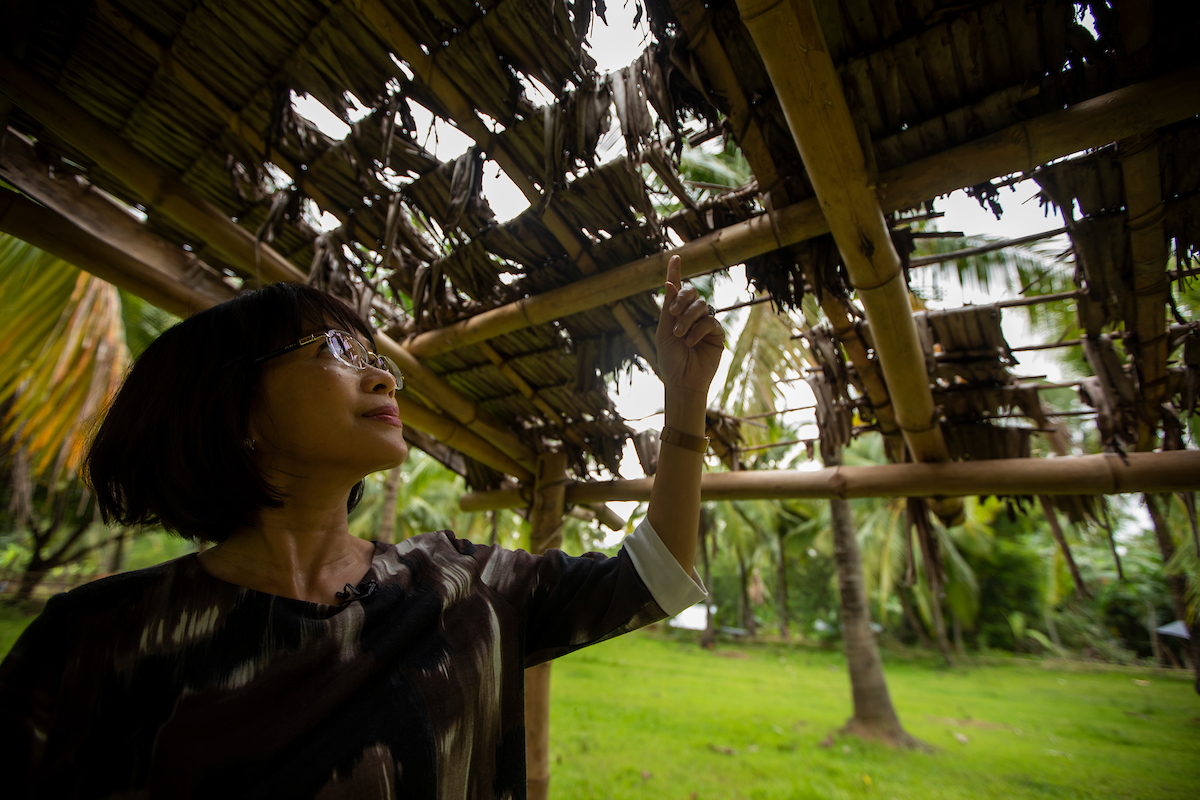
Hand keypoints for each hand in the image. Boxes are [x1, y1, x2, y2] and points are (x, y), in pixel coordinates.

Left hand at [655, 255, 724, 394]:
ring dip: (688, 319)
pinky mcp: (717, 335)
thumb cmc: (670, 360)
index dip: (676, 273)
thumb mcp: (664, 332)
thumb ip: (668, 309)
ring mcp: (705, 324)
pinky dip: (698, 330)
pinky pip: (710, 322)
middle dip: (682, 300)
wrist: (682, 382)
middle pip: (692, 294)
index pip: (677, 290)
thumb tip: (670, 282)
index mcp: (676, 314)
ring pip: (701, 306)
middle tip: (673, 314)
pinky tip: (690, 342)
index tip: (675, 258)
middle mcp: (691, 316)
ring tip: (679, 335)